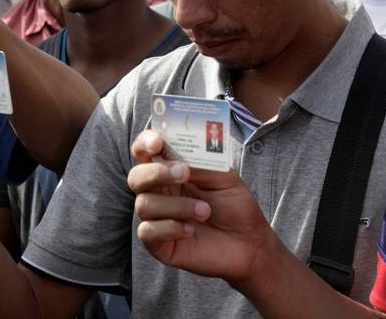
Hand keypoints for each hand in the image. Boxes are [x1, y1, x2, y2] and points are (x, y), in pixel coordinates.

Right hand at [127, 130, 275, 284]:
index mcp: (171, 170)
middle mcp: (159, 192)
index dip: (145, 143)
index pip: (145, 152)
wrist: (249, 241)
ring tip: (205, 211)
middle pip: (136, 176)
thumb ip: (201, 163)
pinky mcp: (158, 244)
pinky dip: (170, 228)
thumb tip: (179, 154)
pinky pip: (147, 232)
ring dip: (177, 206)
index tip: (157, 142)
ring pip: (144, 204)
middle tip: (183, 173)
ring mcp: (157, 218)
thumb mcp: (224, 176)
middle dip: (157, 172)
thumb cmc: (235, 205)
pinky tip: (191, 230)